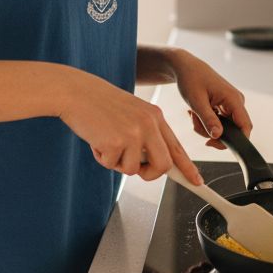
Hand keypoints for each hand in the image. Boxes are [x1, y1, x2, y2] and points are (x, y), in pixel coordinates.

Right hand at [59, 72, 202, 184]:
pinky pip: (111, 165)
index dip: (187, 167)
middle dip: (149, 174)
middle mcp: (149, 124)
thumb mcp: (132, 113)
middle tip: (136, 169)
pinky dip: (101, 157)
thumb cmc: (99, 103)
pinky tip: (96, 139)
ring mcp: (133, 133)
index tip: (196, 181)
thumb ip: (146, 134)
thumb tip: (152, 162)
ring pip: (133, 169)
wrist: (76, 91)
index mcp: (155, 116)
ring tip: (106, 142)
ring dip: (117, 162)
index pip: (176, 147)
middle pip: (163, 165)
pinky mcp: (115, 142)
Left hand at [170, 51, 251, 148]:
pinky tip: (196, 113)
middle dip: (211, 132)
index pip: (245, 126)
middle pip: (231, 131)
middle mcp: (236, 102)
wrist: (186, 68)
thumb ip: (208, 120)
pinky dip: (205, 122)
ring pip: (222, 128)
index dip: (235, 141)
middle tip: (195, 123)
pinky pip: (218, 123)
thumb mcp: (197, 102)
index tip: (214, 144)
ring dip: (205, 127)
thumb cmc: (191, 79)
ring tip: (193, 114)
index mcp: (234, 99)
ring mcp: (231, 105)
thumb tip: (218, 136)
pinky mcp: (224, 107)